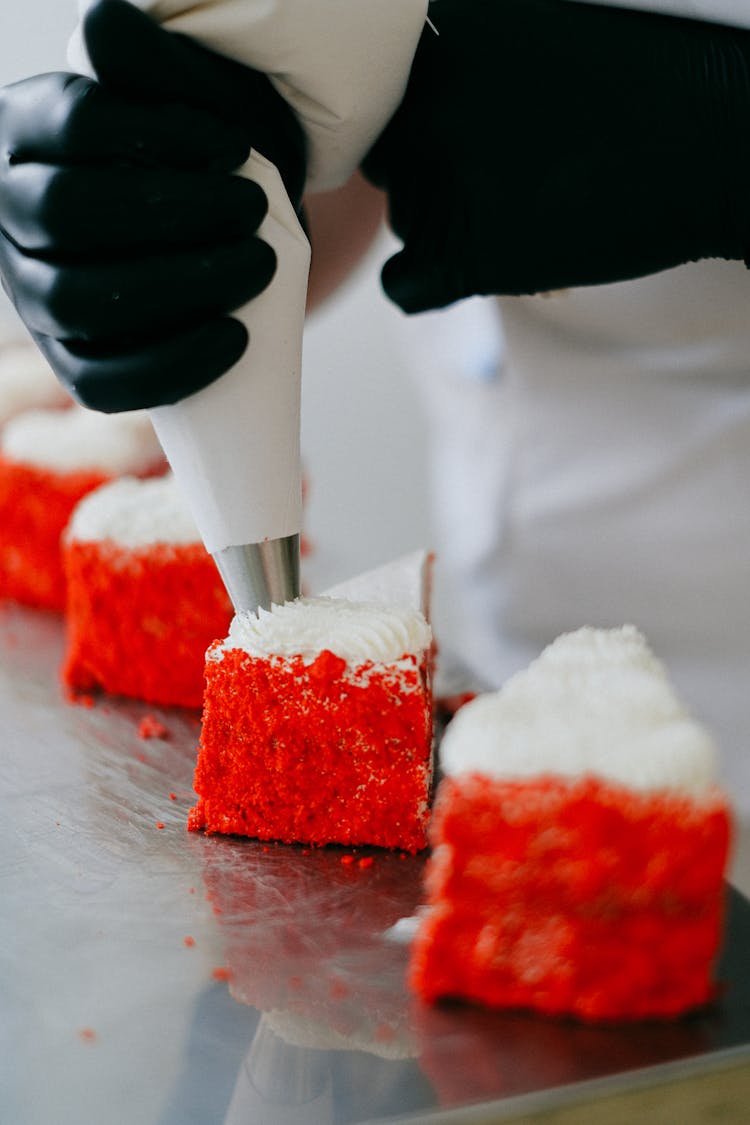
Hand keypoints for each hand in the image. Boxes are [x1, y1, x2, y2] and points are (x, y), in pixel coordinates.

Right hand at [0, 0, 305, 411]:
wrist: (229, 223)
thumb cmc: (210, 158)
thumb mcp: (191, 94)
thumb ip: (150, 61)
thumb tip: (102, 28)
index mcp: (26, 130)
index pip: (73, 127)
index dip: (157, 136)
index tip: (233, 146)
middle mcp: (11, 211)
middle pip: (65, 215)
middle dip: (172, 213)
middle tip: (252, 209)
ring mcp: (33, 292)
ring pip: (77, 302)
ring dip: (178, 286)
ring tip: (257, 266)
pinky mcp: (70, 358)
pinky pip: (99, 382)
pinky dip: (169, 366)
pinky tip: (234, 339)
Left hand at [364, 0, 749, 311]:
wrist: (708, 145)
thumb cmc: (631, 85)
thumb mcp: (527, 33)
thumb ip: (455, 63)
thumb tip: (401, 107)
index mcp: (437, 44)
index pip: (379, 100)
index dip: (420, 127)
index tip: (468, 136)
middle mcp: (424, 109)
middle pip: (388, 162)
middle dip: (430, 173)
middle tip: (502, 173)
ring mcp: (442, 186)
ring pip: (405, 222)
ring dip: (445, 224)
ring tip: (523, 205)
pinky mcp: (469, 258)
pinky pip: (405, 287)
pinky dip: (429, 282)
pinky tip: (473, 261)